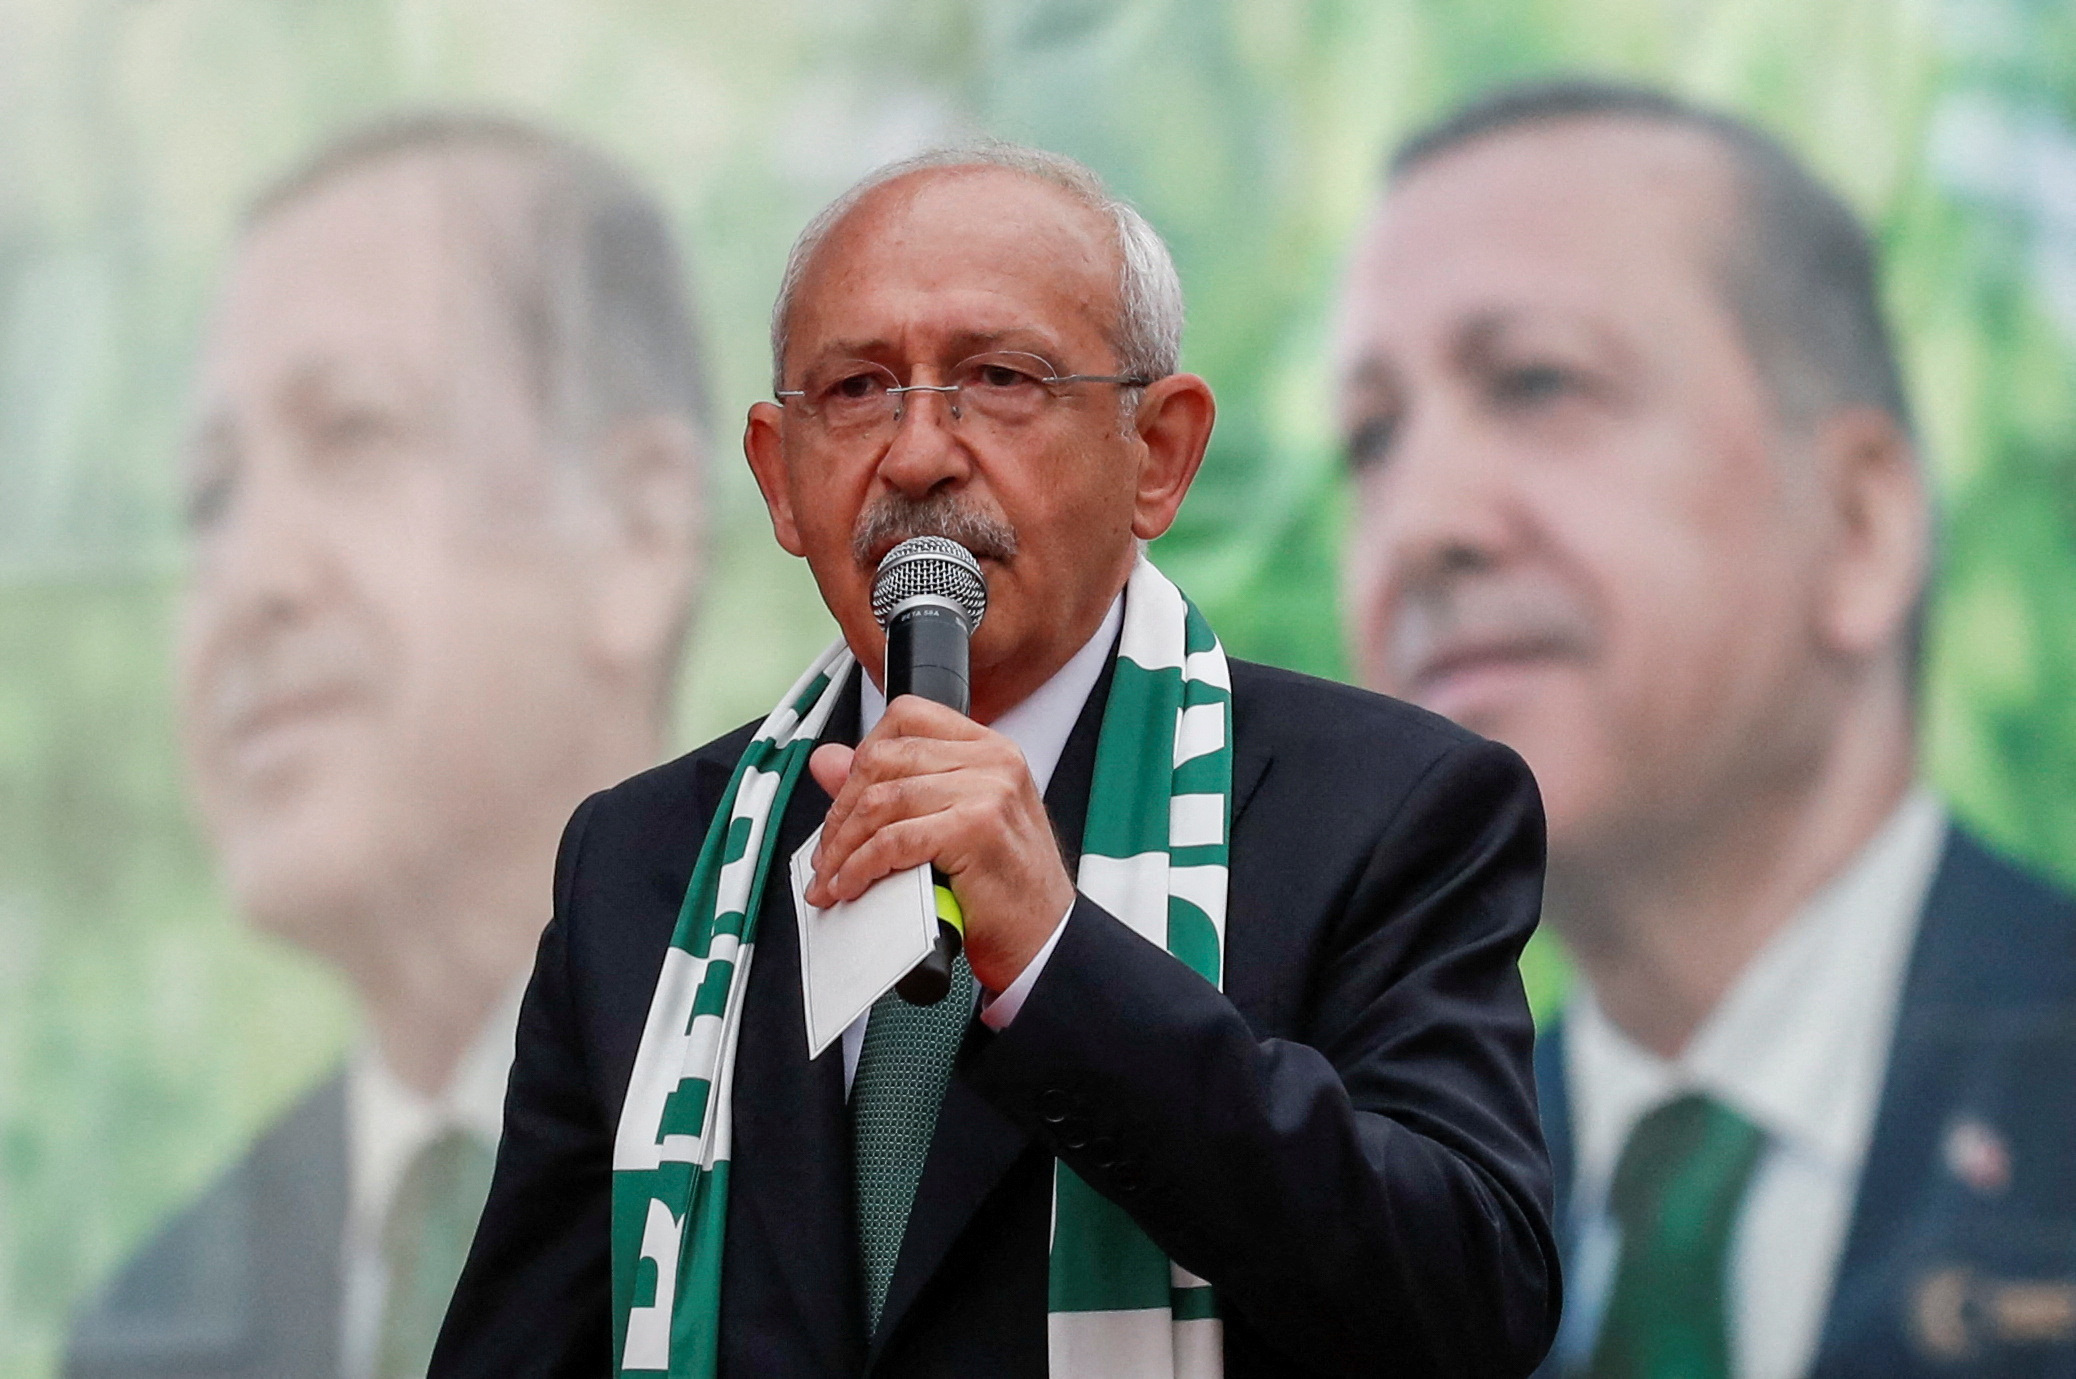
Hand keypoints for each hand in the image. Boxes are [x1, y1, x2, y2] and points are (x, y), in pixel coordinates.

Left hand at [806, 695, 1074, 992]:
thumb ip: (890, 786)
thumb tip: (827, 761)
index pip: (906, 717)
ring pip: (882, 801)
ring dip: (843, 846)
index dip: (861, 755)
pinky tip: (852, 885)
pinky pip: (893, 840)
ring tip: (833, 877)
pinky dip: (860, 867)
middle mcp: (992, 760)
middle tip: (827, 852)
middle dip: (840, 810)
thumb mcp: (947, 822)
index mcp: (988, 748)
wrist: (1044, 937)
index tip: (845, 799)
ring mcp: (988, 790)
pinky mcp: (976, 828)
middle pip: (884, 758)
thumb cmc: (1004, 887)